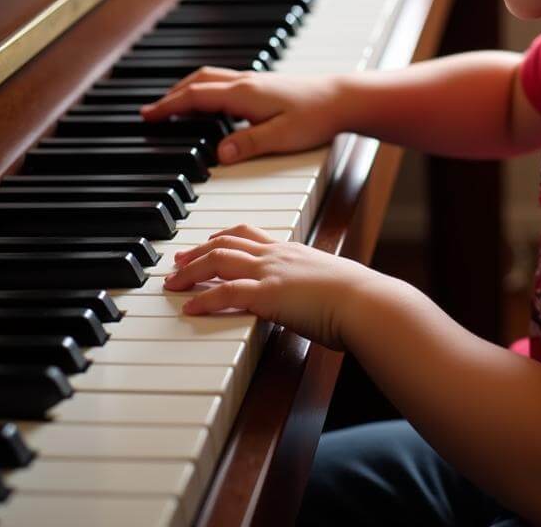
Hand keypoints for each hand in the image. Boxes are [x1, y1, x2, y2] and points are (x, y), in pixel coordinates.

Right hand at [139, 66, 348, 163]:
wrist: (345, 98)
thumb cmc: (317, 116)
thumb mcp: (282, 136)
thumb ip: (249, 144)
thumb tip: (219, 155)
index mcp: (244, 93)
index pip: (195, 97)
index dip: (169, 106)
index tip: (147, 116)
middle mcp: (246, 82)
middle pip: (198, 82)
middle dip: (172, 95)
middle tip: (152, 112)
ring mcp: (256, 81)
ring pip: (211, 79)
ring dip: (188, 90)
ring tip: (174, 107)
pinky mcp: (265, 86)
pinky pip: (225, 83)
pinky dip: (207, 91)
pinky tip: (212, 106)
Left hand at [163, 223, 380, 350]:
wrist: (367, 302)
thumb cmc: (358, 298)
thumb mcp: (331, 282)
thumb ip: (315, 283)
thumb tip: (315, 296)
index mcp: (292, 250)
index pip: (248, 233)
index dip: (222, 237)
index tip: (206, 244)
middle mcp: (277, 255)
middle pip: (226, 242)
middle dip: (197, 251)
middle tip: (177, 261)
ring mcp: (271, 272)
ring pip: (218, 260)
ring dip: (190, 272)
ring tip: (172, 283)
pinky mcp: (267, 294)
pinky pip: (225, 292)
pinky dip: (203, 299)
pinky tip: (189, 308)